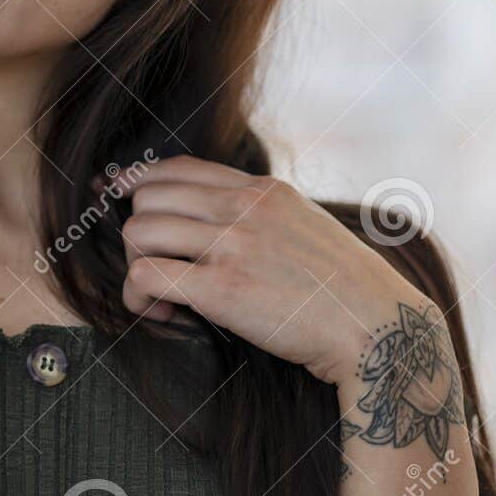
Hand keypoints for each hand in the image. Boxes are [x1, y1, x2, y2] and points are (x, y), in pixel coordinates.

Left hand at [113, 154, 425, 387]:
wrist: (378, 328)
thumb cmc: (345, 290)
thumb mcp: (305, 227)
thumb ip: (262, 215)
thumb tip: (218, 218)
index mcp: (263, 190)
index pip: (178, 167)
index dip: (138, 182)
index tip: (117, 197)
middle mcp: (244, 208)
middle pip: (147, 198)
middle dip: (140, 236)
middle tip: (157, 269)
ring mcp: (233, 245)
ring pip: (138, 233)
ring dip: (135, 267)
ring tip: (159, 297)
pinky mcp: (223, 289)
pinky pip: (145, 277)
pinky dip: (137, 299)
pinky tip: (159, 314)